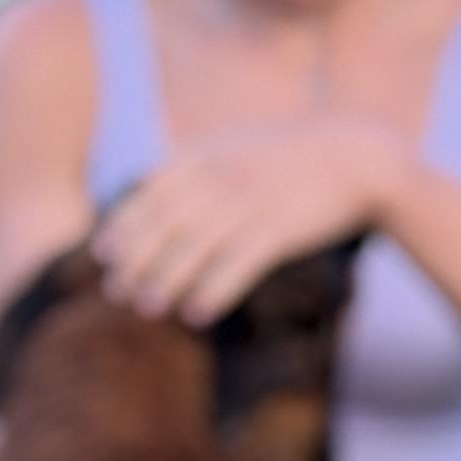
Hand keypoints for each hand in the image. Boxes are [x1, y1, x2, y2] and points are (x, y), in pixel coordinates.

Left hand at [95, 116, 404, 326]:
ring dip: (166, 278)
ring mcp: (251, 200)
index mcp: (210, 153)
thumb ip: (198, 163)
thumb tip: (155, 188)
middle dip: (137, 257)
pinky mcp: (279, 229)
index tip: (104, 254)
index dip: (125, 222)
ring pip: (195, 244)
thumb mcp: (238, 146)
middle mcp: (223, 174)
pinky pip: (237, 264)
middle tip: (116, 291)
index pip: (152, 189)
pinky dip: (214, 290)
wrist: (356, 158)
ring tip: (147, 308)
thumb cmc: (293, 159)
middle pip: (166, 220)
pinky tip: (195, 314)